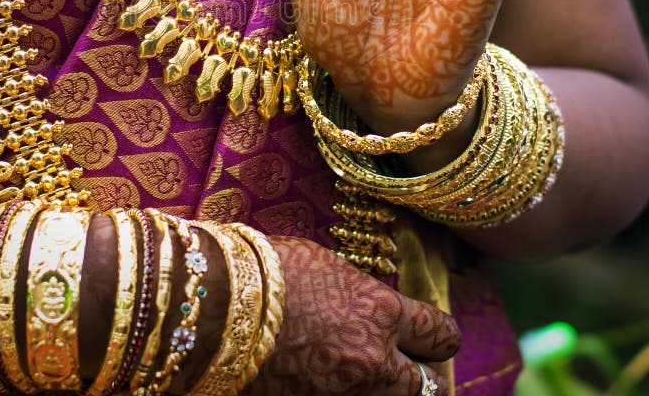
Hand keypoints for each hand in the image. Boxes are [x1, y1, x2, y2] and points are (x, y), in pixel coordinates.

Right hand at [243, 237, 458, 394]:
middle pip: (426, 385)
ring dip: (383, 388)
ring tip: (362, 373)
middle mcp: (373, 360)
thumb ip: (362, 296)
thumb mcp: (328, 270)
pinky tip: (327, 380)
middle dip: (418, 374)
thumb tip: (376, 310)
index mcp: (379, 311)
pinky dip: (347, 394)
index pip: (439, 334)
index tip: (431, 336)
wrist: (215, 301)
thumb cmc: (268, 270)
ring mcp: (344, 395)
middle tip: (405, 366)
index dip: (437, 336)